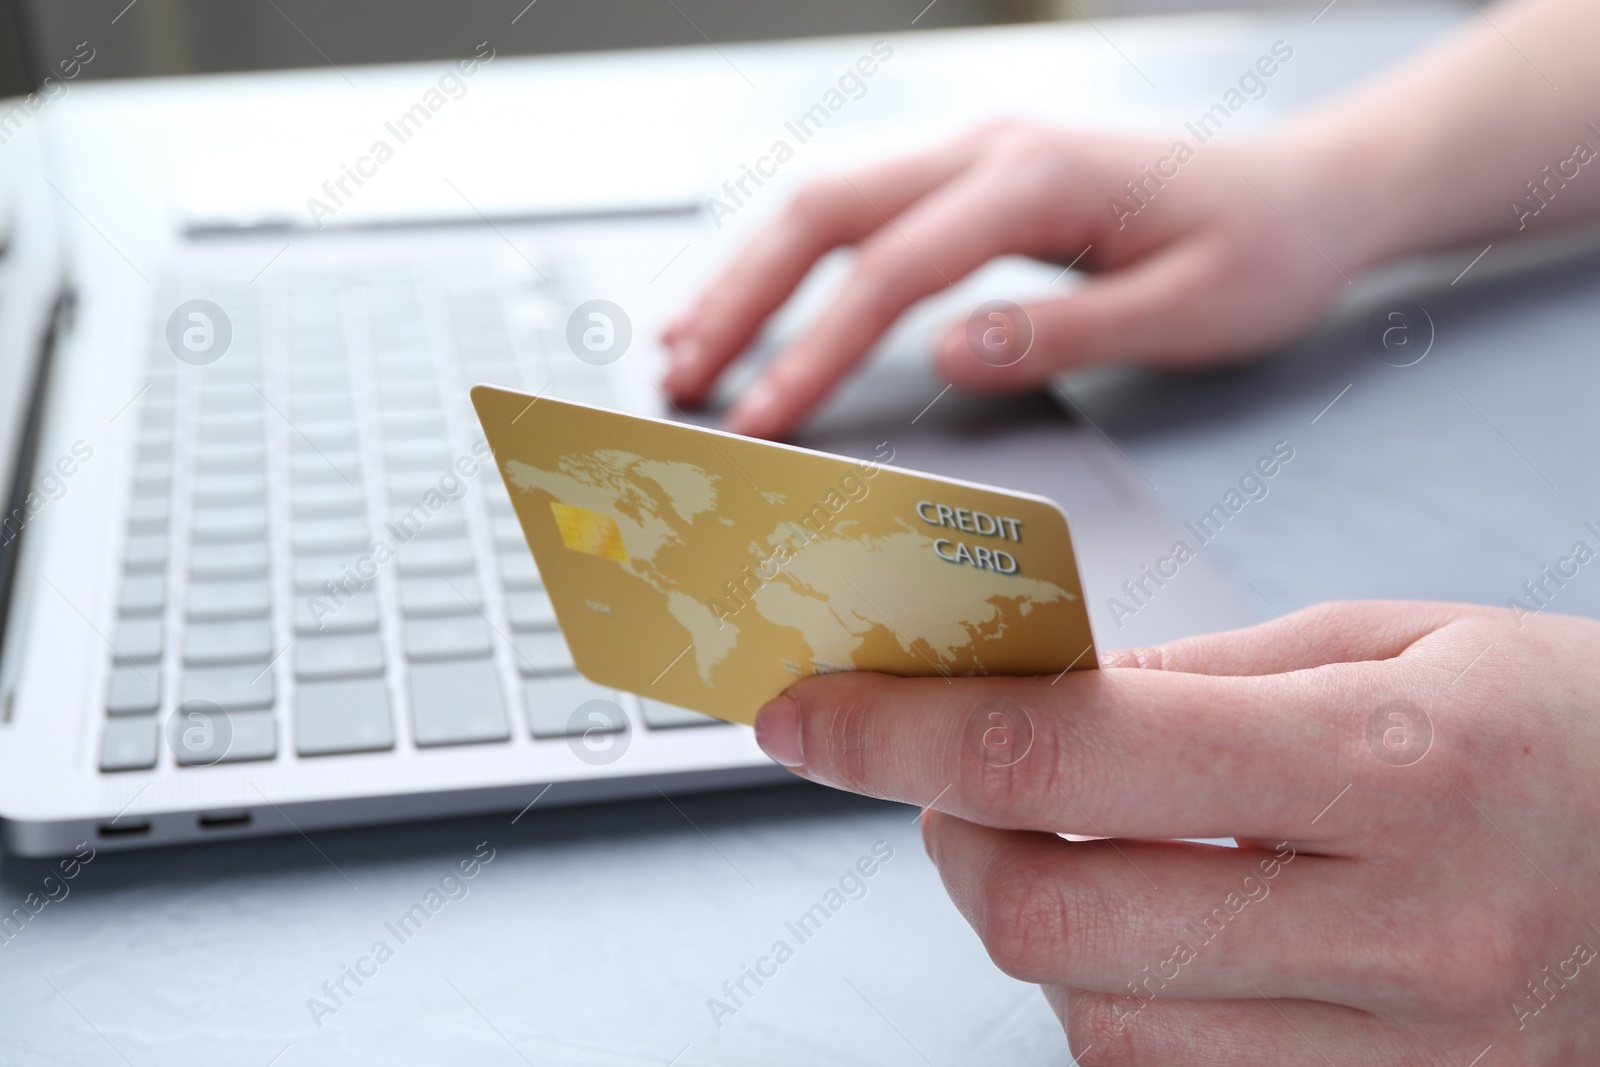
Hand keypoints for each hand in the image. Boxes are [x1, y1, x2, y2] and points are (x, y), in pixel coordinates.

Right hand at [662, 121, 1364, 438]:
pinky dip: (794, 260)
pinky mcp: (975, 177)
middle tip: (680, 377)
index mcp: (1039, 179)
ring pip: (827, 202)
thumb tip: (945, 356)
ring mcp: (977, 154)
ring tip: (685, 344)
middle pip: (827, 213)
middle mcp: (991, 149)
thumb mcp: (1186, 311)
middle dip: (741, 298)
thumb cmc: (1263, 254)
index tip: (762, 420)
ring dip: (749, 273)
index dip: (817, 349)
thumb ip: (1063, 330)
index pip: (894, 271)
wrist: (1308, 192)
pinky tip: (758, 300)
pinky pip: (860, 211)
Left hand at [752, 601, 1599, 1061]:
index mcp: (1403, 766)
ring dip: (1034, 924)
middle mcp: (1408, 934)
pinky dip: (1121, 1004)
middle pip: (1050, 916)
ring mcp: (1410, 1061)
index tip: (811, 712)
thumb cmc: (1584, 736)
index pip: (1069, 753)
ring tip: (1080, 845)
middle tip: (952, 775)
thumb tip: (1042, 696)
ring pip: (1097, 1024)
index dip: (901, 730)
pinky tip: (1163, 933)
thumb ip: (1210, 677)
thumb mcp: (1410, 642)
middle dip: (949, 833)